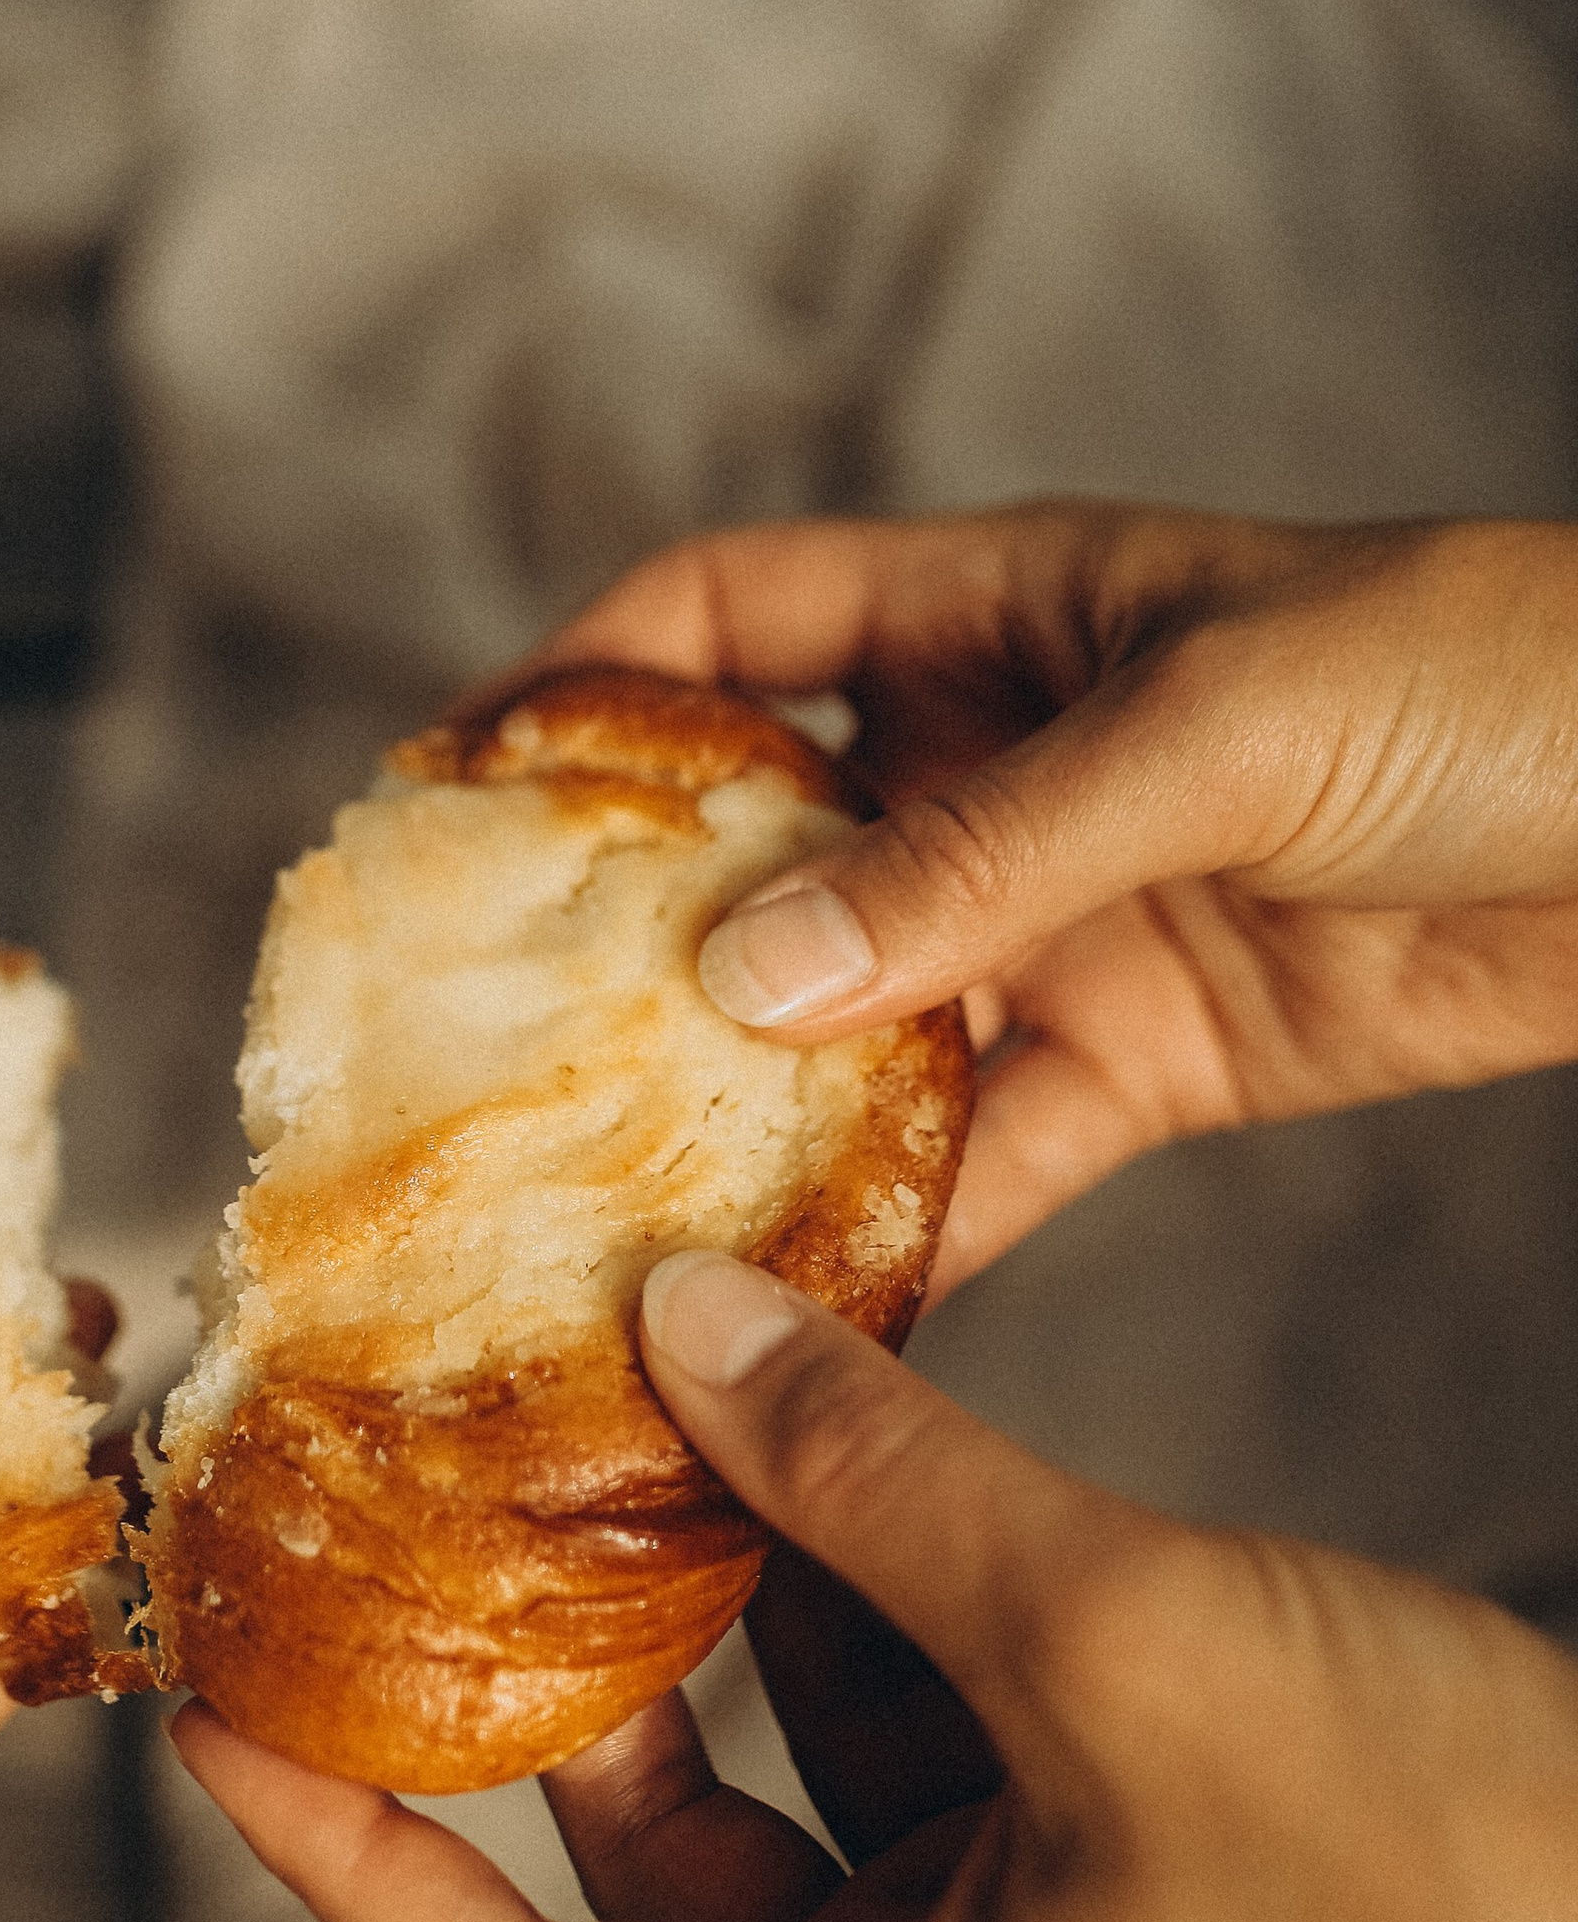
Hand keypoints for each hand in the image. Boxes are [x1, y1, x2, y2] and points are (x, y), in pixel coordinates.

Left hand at [172, 1253, 1577, 1921]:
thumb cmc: (1420, 1867)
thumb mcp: (1107, 1640)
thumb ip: (875, 1477)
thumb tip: (676, 1324)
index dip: (347, 1867)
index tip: (212, 1723)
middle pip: (642, 1846)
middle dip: (536, 1660)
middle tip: (414, 1477)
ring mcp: (1011, 1903)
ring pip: (785, 1725)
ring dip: (710, 1559)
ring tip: (601, 1372)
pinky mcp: (1099, 1804)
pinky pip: (911, 1666)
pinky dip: (854, 1535)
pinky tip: (803, 1373)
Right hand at [532, 504, 1577, 1284]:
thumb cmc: (1485, 680)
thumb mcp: (1216, 727)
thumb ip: (984, 852)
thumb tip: (746, 978)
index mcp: (986, 612)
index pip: (724, 617)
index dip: (576, 683)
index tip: (447, 792)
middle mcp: (988, 766)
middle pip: (752, 843)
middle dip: (623, 935)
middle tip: (478, 1050)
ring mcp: (1055, 922)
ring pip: (843, 1026)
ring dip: (742, 1112)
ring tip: (603, 1213)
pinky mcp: (1141, 1062)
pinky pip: (976, 1158)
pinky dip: (893, 1233)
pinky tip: (799, 1308)